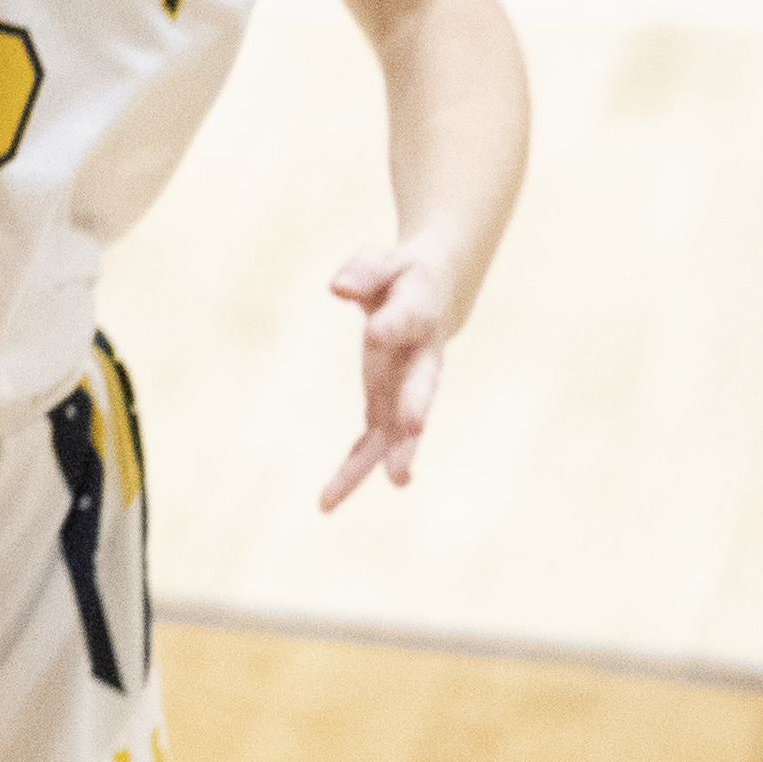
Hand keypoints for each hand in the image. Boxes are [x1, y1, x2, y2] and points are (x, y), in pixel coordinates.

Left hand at [316, 233, 459, 508]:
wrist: (433, 294)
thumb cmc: (402, 274)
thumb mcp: (381, 261)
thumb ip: (364, 272)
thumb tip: (338, 288)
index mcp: (420, 312)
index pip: (407, 317)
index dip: (393, 323)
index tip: (374, 329)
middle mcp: (420, 357)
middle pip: (421, 383)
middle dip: (415, 405)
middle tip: (413, 429)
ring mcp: (406, 385)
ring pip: (399, 425)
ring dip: (391, 454)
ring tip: (394, 483)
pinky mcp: (387, 403)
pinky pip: (370, 439)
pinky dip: (353, 466)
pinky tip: (329, 500)